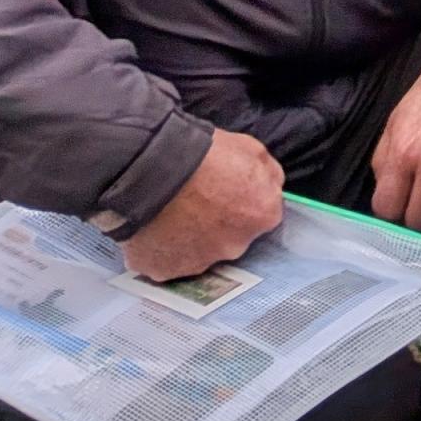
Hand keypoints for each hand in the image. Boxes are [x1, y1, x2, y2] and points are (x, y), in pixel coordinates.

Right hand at [126, 128, 282, 281]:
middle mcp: (236, 246)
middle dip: (217, 225)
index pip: (260, 215)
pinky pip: (166, 262)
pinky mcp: (165, 271)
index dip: (242, 203)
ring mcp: (199, 262)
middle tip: (195, 203)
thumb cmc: (202, 156)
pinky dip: (161, 250)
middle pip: (231, 238)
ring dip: (189, 239)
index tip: (225, 194)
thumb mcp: (251, 150)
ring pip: (198, 253)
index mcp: (263, 216)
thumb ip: (267, 175)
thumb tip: (268, 187)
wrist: (151, 171)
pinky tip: (152, 229)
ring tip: (169, 215)